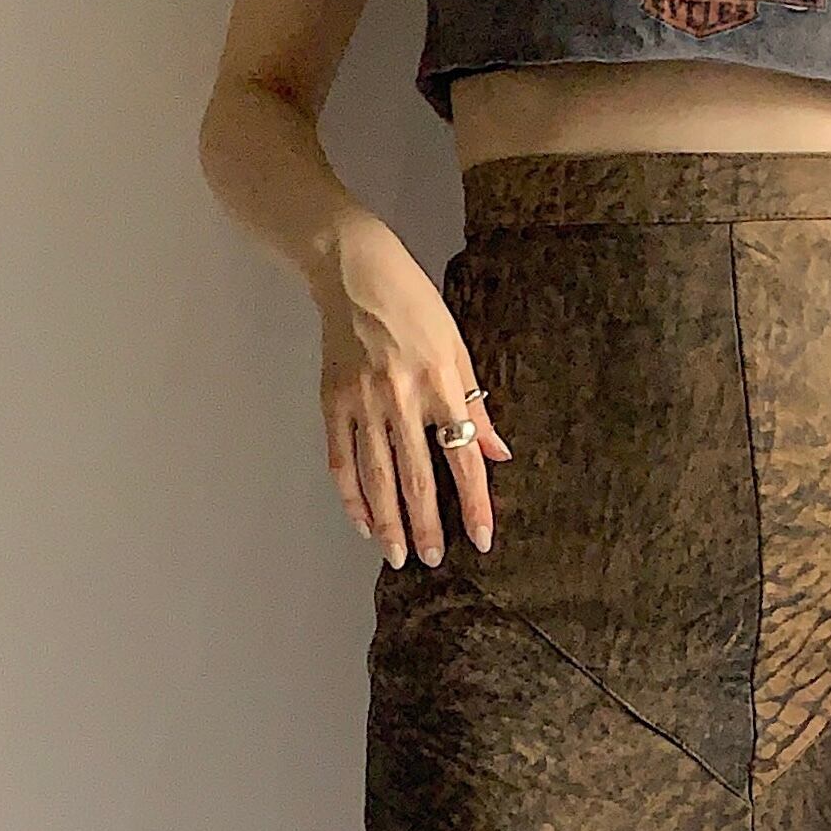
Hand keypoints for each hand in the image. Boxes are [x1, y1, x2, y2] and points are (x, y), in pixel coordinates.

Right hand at [316, 214, 510, 566]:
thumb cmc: (413, 305)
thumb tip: (498, 454)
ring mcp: (362, 401)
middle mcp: (400, 397)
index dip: (474, 502)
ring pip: (376, 476)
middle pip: (416, 476)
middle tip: (431, 559)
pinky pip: (341, 460)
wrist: (353, 271)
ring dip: (388, 521)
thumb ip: (475, 406)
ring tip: (397, 555)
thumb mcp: (457, 348)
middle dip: (426, 524)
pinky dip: (351, 496)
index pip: (463, 456)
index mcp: (440, 383)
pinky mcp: (332, 401)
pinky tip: (363, 522)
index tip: (482, 537)